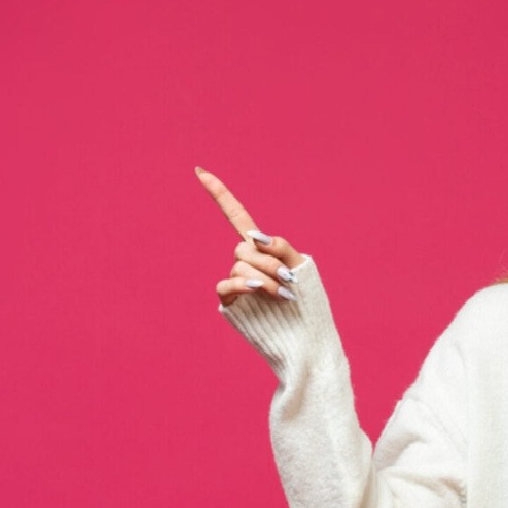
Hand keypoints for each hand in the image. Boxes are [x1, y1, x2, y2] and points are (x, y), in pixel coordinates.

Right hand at [195, 165, 308, 307]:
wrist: (305, 337)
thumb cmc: (307, 302)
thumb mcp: (302, 267)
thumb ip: (280, 247)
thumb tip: (253, 237)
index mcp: (263, 249)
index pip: (237, 215)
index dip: (220, 194)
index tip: (199, 171)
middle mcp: (247, 262)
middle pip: (243, 247)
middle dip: (268, 262)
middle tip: (288, 281)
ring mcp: (237, 282)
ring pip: (239, 266)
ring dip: (264, 279)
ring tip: (283, 295)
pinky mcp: (231, 301)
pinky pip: (225, 285)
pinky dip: (241, 285)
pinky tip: (255, 290)